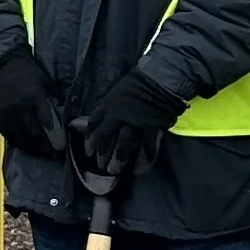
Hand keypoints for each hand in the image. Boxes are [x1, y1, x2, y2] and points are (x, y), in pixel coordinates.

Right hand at [0, 53, 64, 158]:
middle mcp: (19, 107)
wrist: (2, 67)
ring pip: (21, 138)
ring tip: (43, 154)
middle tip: (55, 154)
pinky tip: (28, 148)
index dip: (55, 135)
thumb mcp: (45, 81)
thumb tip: (65, 116)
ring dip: (33, 148)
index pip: (46, 120)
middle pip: (34, 133)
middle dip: (45, 146)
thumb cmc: (29, 73)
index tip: (63, 146)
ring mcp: (7, 114)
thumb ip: (53, 99)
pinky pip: (10, 137)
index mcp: (33, 96)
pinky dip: (20, 144)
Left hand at [71, 70, 185, 186]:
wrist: (160, 79)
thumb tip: (104, 121)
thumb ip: (110, 107)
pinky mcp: (151, 129)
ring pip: (123, 146)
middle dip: (102, 153)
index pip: (94, 124)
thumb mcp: (117, 92)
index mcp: (108, 104)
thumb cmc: (139, 82)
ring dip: (118, 160)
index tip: (88, 150)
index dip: (90, 138)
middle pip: (106, 138)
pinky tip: (139, 170)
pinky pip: (146, 148)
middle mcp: (118, 116)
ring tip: (114, 170)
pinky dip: (143, 160)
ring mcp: (135, 123)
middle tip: (100, 165)